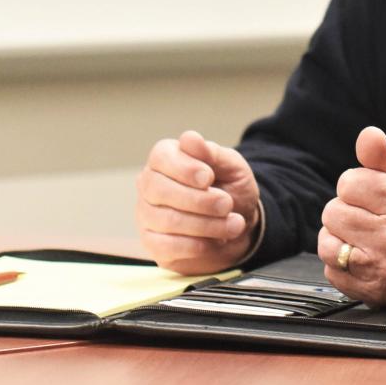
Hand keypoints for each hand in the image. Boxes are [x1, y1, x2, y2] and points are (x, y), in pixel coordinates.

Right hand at [135, 130, 260, 273]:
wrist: (239, 222)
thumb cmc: (231, 188)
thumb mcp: (231, 166)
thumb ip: (212, 152)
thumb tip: (189, 138)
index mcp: (166, 159)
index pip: (160, 158)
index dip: (184, 168)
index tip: (208, 177)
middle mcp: (149, 185)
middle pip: (158, 190)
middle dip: (198, 200)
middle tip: (227, 204)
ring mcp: (146, 215)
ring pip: (166, 220)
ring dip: (206, 224)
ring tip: (235, 224)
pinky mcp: (153, 243)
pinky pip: (166, 246)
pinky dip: (196, 245)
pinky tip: (216, 241)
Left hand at [317, 126, 385, 305]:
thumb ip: (384, 157)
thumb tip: (366, 134)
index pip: (349, 182)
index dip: (358, 185)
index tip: (374, 193)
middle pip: (333, 212)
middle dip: (347, 209)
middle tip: (369, 214)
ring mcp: (382, 266)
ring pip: (326, 242)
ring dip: (339, 236)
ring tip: (361, 235)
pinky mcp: (373, 290)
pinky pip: (332, 270)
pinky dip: (341, 262)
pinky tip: (363, 255)